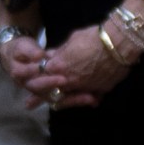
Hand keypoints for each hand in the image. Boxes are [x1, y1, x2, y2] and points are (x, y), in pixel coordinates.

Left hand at [9, 27, 127, 109]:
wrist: (118, 44)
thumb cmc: (93, 37)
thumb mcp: (72, 40)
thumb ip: (59, 52)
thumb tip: (49, 56)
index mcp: (58, 66)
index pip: (41, 74)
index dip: (33, 77)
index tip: (26, 80)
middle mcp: (68, 80)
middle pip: (50, 91)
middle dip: (38, 97)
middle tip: (28, 105)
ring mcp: (82, 88)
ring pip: (66, 98)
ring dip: (58, 102)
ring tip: (53, 107)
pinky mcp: (97, 91)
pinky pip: (86, 98)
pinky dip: (81, 99)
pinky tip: (80, 102)